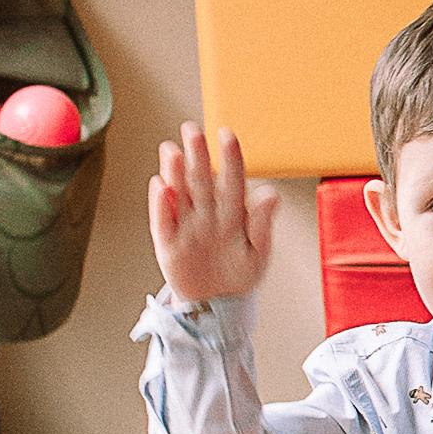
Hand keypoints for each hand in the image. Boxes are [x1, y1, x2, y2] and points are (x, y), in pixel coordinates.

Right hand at [149, 124, 278, 306]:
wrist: (217, 304)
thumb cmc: (239, 274)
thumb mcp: (257, 252)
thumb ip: (262, 223)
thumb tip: (272, 193)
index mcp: (232, 213)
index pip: (231, 180)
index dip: (230, 157)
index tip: (227, 134)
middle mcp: (207, 213)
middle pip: (201, 180)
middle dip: (196, 154)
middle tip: (192, 129)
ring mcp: (186, 226)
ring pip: (180, 194)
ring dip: (175, 172)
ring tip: (171, 150)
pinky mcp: (168, 243)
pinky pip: (163, 221)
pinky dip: (161, 204)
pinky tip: (160, 185)